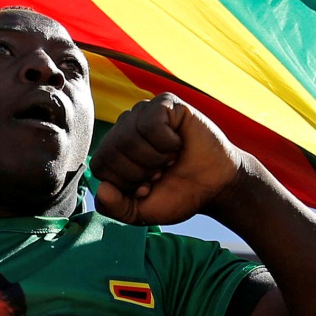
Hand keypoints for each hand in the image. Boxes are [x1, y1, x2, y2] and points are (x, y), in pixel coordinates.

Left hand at [92, 94, 246, 225]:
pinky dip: (167, 142)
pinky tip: (177, 143)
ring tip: (170, 158)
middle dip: (141, 171)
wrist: (215, 186)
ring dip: (156, 157)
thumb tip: (102, 188)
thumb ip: (114, 208)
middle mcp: (123, 129)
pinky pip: (152, 122)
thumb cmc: (178, 194)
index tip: (147, 186)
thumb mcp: (140, 212)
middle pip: (113, 150)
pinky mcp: (164, 103)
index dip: (126, 183)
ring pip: (130, 135)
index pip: (100, 166)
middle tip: (161, 171)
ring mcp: (143, 113)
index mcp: (112, 153)